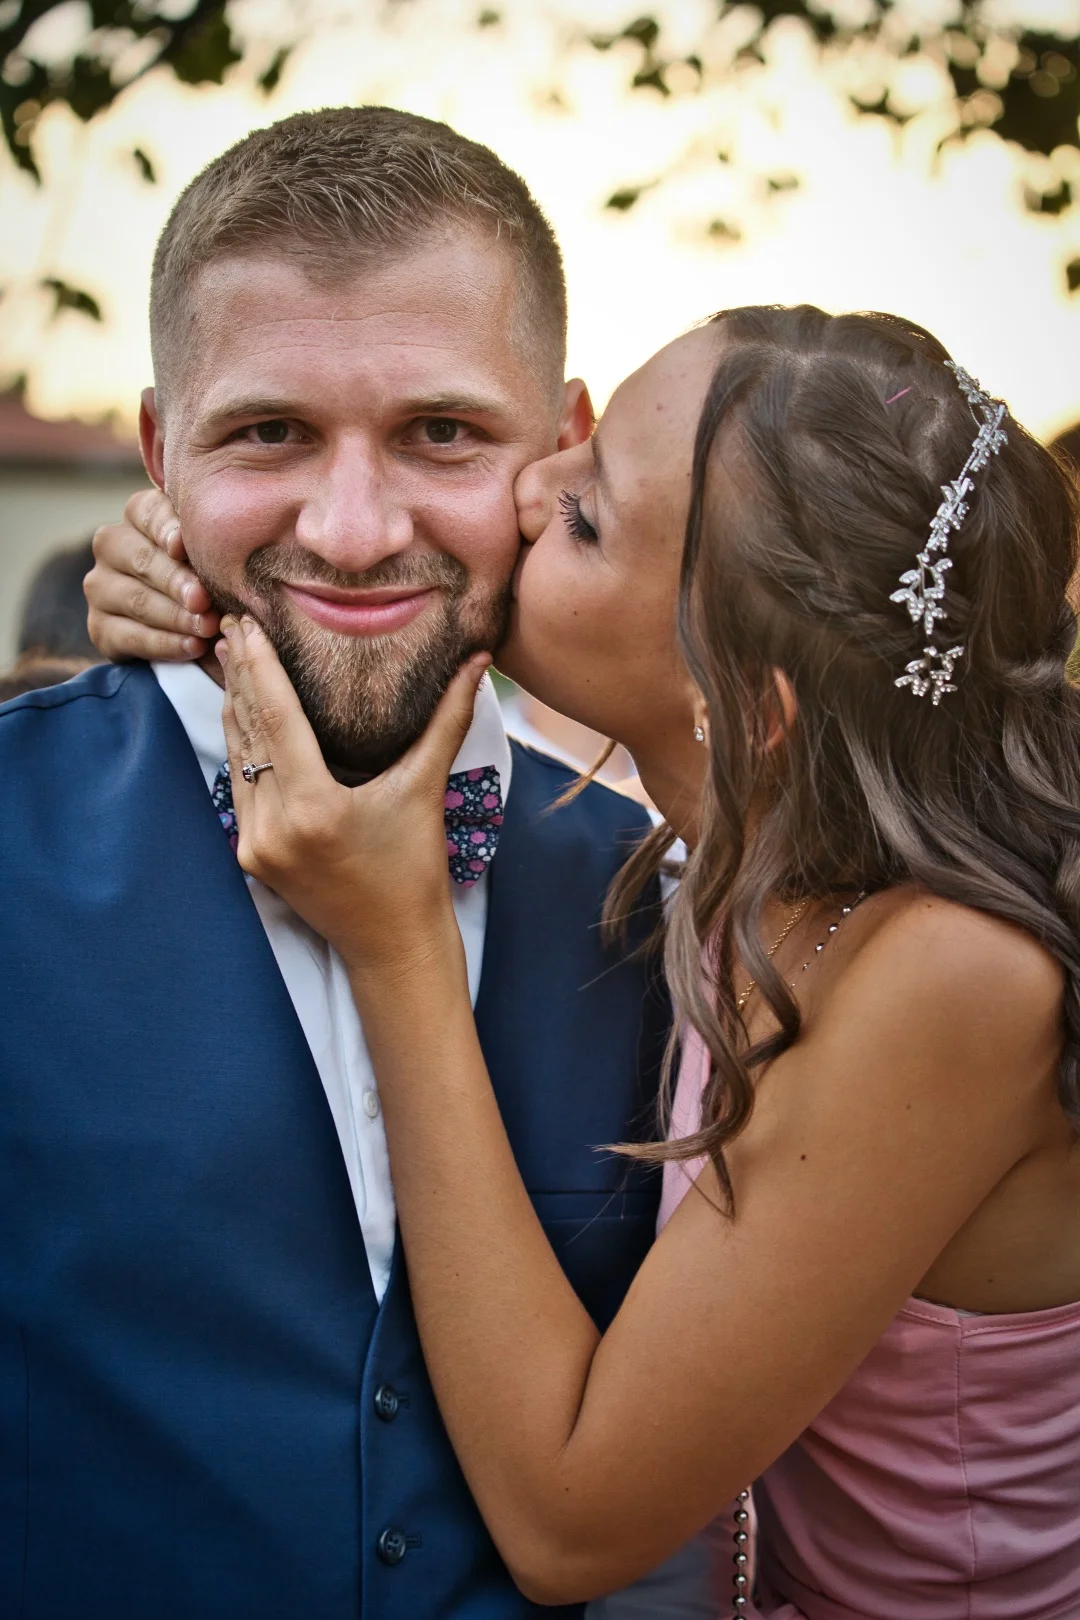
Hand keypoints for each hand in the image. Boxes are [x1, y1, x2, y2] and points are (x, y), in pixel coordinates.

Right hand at [85, 489, 219, 661]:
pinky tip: (192, 647)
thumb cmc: (217, 577)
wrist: (203, 629)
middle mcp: (113, 546)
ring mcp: (101, 587)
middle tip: (204, 599)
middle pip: (141, 559)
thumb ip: (217, 536)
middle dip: (176, 581)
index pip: (146, 512)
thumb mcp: (217, 552)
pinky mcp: (100, 627)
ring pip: (135, 599)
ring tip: (207, 627)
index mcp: (140, 516)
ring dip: (175, 616)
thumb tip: (241, 527)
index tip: (183, 546)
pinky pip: (128, 636)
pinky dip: (164, 644)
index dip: (165, 529)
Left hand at [218, 615, 490, 968]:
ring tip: (229, 659)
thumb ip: (448, 719)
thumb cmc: (415, 870)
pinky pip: (241, 789)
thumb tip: (478, 660)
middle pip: (248, 732)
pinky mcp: (250, 857)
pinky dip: (242, 748)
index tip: (247, 625)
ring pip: (237, 759)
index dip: (260, 667)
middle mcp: (274, 827)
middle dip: (238, 677)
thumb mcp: (426, 789)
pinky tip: (241, 716)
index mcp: (314, 808)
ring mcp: (255, 845)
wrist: (393, 945)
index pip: (277, 719)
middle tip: (230, 624)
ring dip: (234, 708)